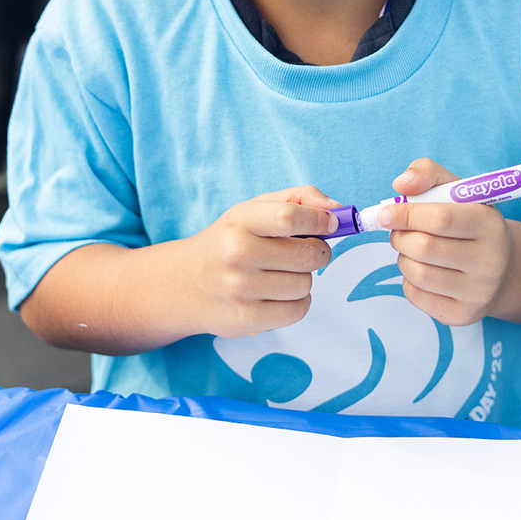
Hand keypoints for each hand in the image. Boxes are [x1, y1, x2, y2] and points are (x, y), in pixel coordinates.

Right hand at [177, 186, 337, 338]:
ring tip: (280, 275)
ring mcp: (240, 289)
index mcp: (239, 220)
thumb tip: (338, 211)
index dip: (321, 220)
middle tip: (304, 251)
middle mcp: (237, 253)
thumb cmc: (229, 242)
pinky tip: (278, 294)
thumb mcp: (253, 210)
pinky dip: (297, 302)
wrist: (182, 284)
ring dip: (302, 279)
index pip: (291, 216)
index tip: (331, 224)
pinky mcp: (247, 319)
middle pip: (308, 254)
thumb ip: (297, 200)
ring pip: (305, 284)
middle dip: (317, 252)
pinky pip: (298, 310)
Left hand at [376, 159, 512, 326]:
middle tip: (399, 231)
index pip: (440, 219)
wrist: (502, 268)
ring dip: (403, 257)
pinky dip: (409, 280)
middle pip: (424, 248)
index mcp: (489, 224)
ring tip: (415, 250)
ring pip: (416, 273)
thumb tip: (401, 185)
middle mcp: (490, 262)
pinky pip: (416, 296)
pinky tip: (425, 270)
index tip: (387, 213)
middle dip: (400, 236)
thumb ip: (427, 173)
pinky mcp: (464, 316)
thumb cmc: (469, 221)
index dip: (406, 214)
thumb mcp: (457, 190)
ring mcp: (478, 293)